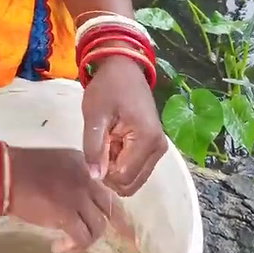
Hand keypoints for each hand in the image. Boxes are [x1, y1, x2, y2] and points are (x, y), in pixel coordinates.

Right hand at [6, 146, 118, 252]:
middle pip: (111, 207)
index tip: (124, 220)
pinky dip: (73, 248)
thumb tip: (77, 206)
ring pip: (98, 227)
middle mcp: (87, 179)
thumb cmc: (20, 168)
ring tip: (69, 248)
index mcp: (85, 165)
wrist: (3, 172)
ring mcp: (79, 196)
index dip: (116, 206)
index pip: (107, 188)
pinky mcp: (67, 214)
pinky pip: (82, 238)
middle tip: (131, 241)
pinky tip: (60, 249)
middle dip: (123, 227)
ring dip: (85, 242)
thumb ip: (72, 181)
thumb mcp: (56, 166)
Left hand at [82, 57, 165, 196]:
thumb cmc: (108, 88)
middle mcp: (159, 148)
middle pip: (131, 183)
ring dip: (115, 166)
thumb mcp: (95, 116)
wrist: (124, 69)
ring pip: (133, 179)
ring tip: (108, 141)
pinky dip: (122, 161)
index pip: (123, 177)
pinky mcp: (155, 148)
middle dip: (110, 172)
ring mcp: (159, 149)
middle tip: (100, 146)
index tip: (95, 149)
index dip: (103, 171)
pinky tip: (115, 142)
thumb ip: (94, 148)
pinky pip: (136, 169)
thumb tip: (95, 177)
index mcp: (147, 139)